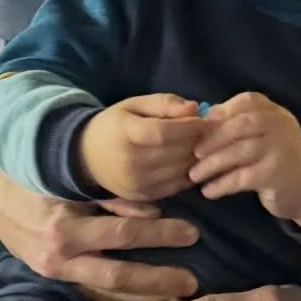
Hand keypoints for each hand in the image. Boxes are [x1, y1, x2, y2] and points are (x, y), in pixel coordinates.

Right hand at [0, 165, 198, 300]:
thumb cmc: (40, 180)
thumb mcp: (73, 181)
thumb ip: (110, 196)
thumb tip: (154, 208)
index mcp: (66, 226)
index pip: (122, 233)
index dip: (158, 233)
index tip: (192, 233)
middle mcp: (62, 256)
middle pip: (119, 273)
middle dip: (158, 278)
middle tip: (193, 279)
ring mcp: (59, 272)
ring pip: (109, 289)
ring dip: (145, 293)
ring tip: (177, 294)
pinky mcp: (58, 278)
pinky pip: (96, 289)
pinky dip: (124, 294)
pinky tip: (149, 295)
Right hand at [79, 94, 206, 201]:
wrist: (86, 156)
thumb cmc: (115, 124)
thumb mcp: (134, 105)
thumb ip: (164, 103)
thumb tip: (194, 108)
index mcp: (126, 133)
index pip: (164, 132)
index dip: (190, 126)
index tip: (208, 119)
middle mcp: (131, 161)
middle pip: (175, 152)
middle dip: (199, 141)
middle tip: (213, 131)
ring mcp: (137, 183)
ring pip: (180, 170)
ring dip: (198, 158)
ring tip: (205, 145)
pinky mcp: (143, 196)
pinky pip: (176, 186)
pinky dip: (189, 173)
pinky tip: (192, 161)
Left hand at [190, 93, 300, 232]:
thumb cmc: (277, 158)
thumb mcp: (266, 134)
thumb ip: (242, 123)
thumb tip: (205, 118)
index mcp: (276, 113)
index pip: (249, 101)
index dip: (224, 110)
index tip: (203, 124)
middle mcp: (281, 126)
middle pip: (242, 124)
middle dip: (214, 137)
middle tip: (194, 152)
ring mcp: (281, 150)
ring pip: (240, 151)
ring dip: (213, 163)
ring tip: (194, 175)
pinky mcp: (277, 175)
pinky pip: (243, 178)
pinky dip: (222, 184)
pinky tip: (209, 190)